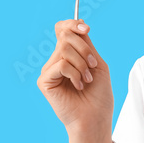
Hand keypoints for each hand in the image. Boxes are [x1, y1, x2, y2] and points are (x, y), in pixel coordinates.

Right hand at [37, 19, 114, 135]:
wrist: (95, 118)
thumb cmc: (99, 95)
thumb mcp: (97, 63)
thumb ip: (86, 44)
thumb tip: (79, 23)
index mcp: (69, 55)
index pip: (63, 29)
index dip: (73, 24)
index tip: (87, 29)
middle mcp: (56, 60)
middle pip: (65, 36)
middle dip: (84, 49)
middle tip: (93, 66)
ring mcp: (49, 71)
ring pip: (64, 50)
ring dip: (82, 64)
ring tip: (87, 80)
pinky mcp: (44, 81)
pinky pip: (61, 65)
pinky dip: (75, 74)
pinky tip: (79, 86)